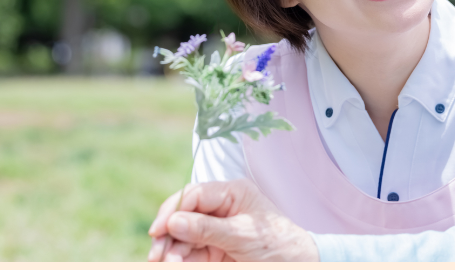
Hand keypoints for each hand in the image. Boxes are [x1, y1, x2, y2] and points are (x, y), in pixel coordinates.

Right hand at [146, 179, 318, 261]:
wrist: (297, 265)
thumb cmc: (278, 244)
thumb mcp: (242, 235)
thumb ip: (207, 229)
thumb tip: (173, 222)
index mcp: (232, 192)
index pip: (193, 195)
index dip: (172, 211)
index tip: (158, 231)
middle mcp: (220, 207)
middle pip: (182, 216)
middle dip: (168, 236)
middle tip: (157, 256)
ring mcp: (215, 229)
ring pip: (181, 237)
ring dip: (171, 251)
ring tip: (168, 264)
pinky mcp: (214, 249)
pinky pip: (189, 252)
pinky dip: (180, 259)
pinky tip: (176, 264)